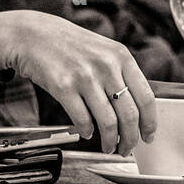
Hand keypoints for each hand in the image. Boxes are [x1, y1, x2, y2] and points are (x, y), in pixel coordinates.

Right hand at [0, 11, 155, 154]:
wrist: (33, 35)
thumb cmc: (71, 45)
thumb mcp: (104, 51)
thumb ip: (121, 74)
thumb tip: (136, 108)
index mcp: (122, 57)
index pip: (146, 97)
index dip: (149, 122)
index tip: (149, 135)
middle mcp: (107, 66)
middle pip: (129, 113)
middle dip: (131, 138)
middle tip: (127, 148)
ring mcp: (85, 77)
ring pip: (107, 121)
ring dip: (110, 141)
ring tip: (109, 147)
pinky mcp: (63, 87)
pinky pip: (82, 119)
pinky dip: (87, 132)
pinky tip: (87, 133)